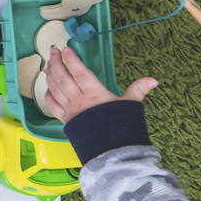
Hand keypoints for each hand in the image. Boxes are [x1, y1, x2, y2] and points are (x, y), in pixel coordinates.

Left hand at [43, 46, 157, 124]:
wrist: (112, 151)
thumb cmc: (121, 126)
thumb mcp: (131, 105)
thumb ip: (138, 89)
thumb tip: (153, 80)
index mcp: (94, 94)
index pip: (80, 72)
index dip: (72, 59)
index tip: (66, 49)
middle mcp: (79, 100)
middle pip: (63, 77)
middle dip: (57, 63)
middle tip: (53, 52)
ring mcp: (70, 110)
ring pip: (55, 89)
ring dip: (50, 75)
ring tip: (48, 64)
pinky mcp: (65, 120)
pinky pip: (52, 105)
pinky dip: (48, 95)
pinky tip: (47, 88)